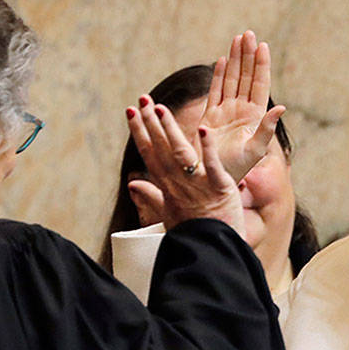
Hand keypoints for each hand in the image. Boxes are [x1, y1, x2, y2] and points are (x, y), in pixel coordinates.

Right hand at [125, 95, 243, 234]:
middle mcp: (178, 183)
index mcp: (167, 186)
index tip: (130, 111)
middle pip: (160, 148)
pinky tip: (203, 129)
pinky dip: (207, 147)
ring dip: (170, 129)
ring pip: (180, 152)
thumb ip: (150, 196)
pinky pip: (211, 165)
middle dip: (149, 122)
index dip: (139, 131)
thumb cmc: (192, 233)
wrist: (211, 250)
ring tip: (160, 107)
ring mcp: (197, 184)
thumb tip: (132, 183)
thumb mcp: (167, 214)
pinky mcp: (219, 187)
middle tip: (141, 99)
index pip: (149, 153)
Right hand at [200, 31, 285, 181]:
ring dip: (235, 59)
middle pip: (246, 77)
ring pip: (232, 80)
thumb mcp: (255, 150)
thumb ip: (267, 128)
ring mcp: (225, 112)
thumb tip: (281, 107)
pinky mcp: (210, 116)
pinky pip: (216, 91)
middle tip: (248, 33)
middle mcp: (241, 111)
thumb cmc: (236, 169)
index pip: (259, 84)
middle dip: (247, 55)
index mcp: (255, 116)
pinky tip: (223, 60)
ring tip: (238, 39)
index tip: (263, 45)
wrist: (213, 180)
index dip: (261, 65)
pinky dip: (219, 75)